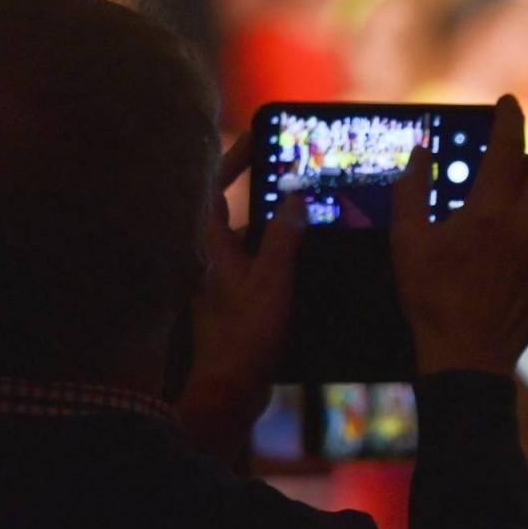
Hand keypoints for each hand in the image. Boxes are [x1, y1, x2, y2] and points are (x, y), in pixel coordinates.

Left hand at [177, 133, 304, 460]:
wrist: (232, 388)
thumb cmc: (246, 333)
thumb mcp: (272, 280)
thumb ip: (284, 238)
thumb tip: (294, 197)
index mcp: (213, 247)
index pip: (217, 188)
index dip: (235, 161)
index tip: (260, 140)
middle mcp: (213, 261)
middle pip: (236, 215)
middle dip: (264, 195)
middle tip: (297, 177)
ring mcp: (224, 284)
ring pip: (251, 245)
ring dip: (278, 231)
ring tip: (314, 218)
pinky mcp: (237, 307)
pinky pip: (260, 270)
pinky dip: (281, 261)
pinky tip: (310, 264)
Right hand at [391, 95, 527, 376]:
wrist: (467, 359)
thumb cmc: (430, 300)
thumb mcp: (407, 241)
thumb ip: (412, 189)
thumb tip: (422, 150)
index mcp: (490, 213)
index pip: (508, 146)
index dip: (509, 117)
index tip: (507, 103)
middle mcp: (527, 228)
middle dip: (521, 158)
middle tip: (499, 162)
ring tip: (505, 201)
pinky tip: (517, 237)